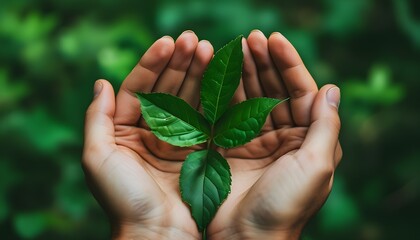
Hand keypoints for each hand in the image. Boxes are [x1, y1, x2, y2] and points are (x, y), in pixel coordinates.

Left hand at [82, 31, 212, 238]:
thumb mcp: (98, 158)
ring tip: (208, 50)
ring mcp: (177, 141)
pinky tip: (220, 78)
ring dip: (197, 74)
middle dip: (179, 63)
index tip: (168, 42)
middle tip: (194, 40)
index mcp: (125, 131)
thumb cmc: (124, 199)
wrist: (158, 234)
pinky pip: (206, 119)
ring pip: (188, 100)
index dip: (152, 63)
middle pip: (166, 89)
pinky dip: (212, 98)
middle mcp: (152, 132)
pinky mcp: (199, 152)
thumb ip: (96, 119)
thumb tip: (101, 82)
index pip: (139, 88)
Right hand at [207, 30, 341, 238]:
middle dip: (263, 63)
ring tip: (232, 49)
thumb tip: (332, 89)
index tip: (273, 39)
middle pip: (274, 91)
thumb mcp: (316, 166)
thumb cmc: (286, 206)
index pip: (302, 92)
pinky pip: (227, 115)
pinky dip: (222, 94)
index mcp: (308, 140)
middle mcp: (284, 138)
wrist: (246, 239)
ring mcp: (255, 142)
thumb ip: (327, 127)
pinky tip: (217, 75)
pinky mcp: (230, 149)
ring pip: (250, 99)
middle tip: (249, 38)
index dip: (289, 64)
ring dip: (243, 74)